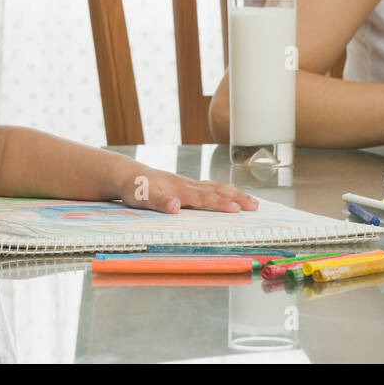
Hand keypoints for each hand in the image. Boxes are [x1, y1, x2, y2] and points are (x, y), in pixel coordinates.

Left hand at [114, 163, 260, 214]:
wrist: (128, 174)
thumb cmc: (134, 187)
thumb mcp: (140, 197)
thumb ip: (157, 202)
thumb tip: (176, 206)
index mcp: (178, 189)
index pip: (204, 197)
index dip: (220, 203)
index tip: (237, 209)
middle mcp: (187, 185)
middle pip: (216, 190)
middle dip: (237, 197)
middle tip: (255, 205)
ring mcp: (188, 185)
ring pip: (216, 187)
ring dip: (234, 194)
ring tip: (252, 201)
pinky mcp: (187, 187)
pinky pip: (210, 188)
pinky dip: (225, 191)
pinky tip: (231, 196)